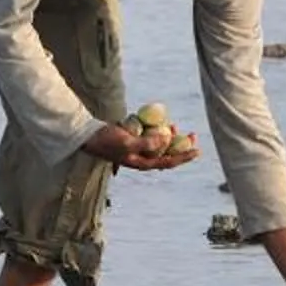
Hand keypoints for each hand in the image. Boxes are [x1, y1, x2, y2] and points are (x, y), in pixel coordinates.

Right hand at [83, 123, 201, 171]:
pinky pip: (150, 137)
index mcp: (142, 163)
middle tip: (192, 135)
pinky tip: (159, 122)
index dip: (184, 157)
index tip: (198, 150)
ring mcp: (137, 150)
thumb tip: (166, 139)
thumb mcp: (127, 142)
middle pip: (167, 154)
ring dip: (169, 136)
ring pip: (159, 145)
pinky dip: (156, 131)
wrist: (87, 136)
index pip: (168, 162)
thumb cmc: (107, 141)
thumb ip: (147, 143)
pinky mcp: (133, 141)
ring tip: (175, 125)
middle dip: (180, 145)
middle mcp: (141, 159)